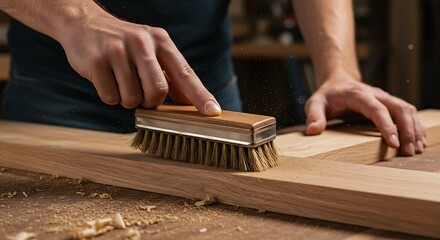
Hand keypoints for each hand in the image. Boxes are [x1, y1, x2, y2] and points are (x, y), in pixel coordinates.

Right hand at [55, 6, 220, 114]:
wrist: (84, 23)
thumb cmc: (124, 44)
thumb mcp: (152, 51)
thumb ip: (170, 75)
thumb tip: (188, 103)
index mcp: (161, 41)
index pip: (185, 72)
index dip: (199, 95)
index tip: (212, 111)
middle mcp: (142, 43)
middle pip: (158, 92)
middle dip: (151, 102)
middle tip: (142, 94)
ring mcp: (118, 51)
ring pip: (133, 99)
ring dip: (128, 100)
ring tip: (121, 82)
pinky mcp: (96, 62)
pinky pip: (110, 97)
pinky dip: (110, 97)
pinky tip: (106, 79)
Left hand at [305, 77, 425, 155]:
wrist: (337, 82)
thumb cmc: (327, 96)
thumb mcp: (314, 103)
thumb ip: (313, 115)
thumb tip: (313, 130)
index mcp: (358, 95)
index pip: (377, 109)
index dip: (387, 126)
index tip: (394, 143)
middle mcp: (376, 94)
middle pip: (399, 108)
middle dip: (407, 130)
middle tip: (408, 151)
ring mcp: (385, 98)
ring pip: (407, 110)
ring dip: (414, 129)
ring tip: (416, 149)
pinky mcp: (389, 104)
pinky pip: (407, 112)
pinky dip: (415, 126)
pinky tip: (418, 141)